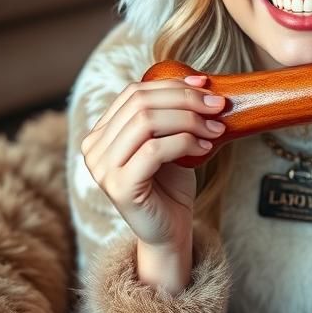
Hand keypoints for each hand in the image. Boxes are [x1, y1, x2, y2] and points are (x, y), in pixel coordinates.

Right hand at [80, 74, 226, 246]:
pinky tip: (205, 148)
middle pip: (140, 103)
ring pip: (147, 122)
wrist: (170, 231)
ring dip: (189, 120)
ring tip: (215, 129)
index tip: (205, 84)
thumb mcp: (168, 141)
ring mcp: (102, 168)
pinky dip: (185, 142)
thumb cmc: (171, 186)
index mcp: (101, 133)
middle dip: (185, 99)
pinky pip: (154, 150)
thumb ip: (169, 115)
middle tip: (217, 106)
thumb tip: (198, 81)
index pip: (134, 93)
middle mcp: (94, 148)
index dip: (171, 84)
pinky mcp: (119, 186)